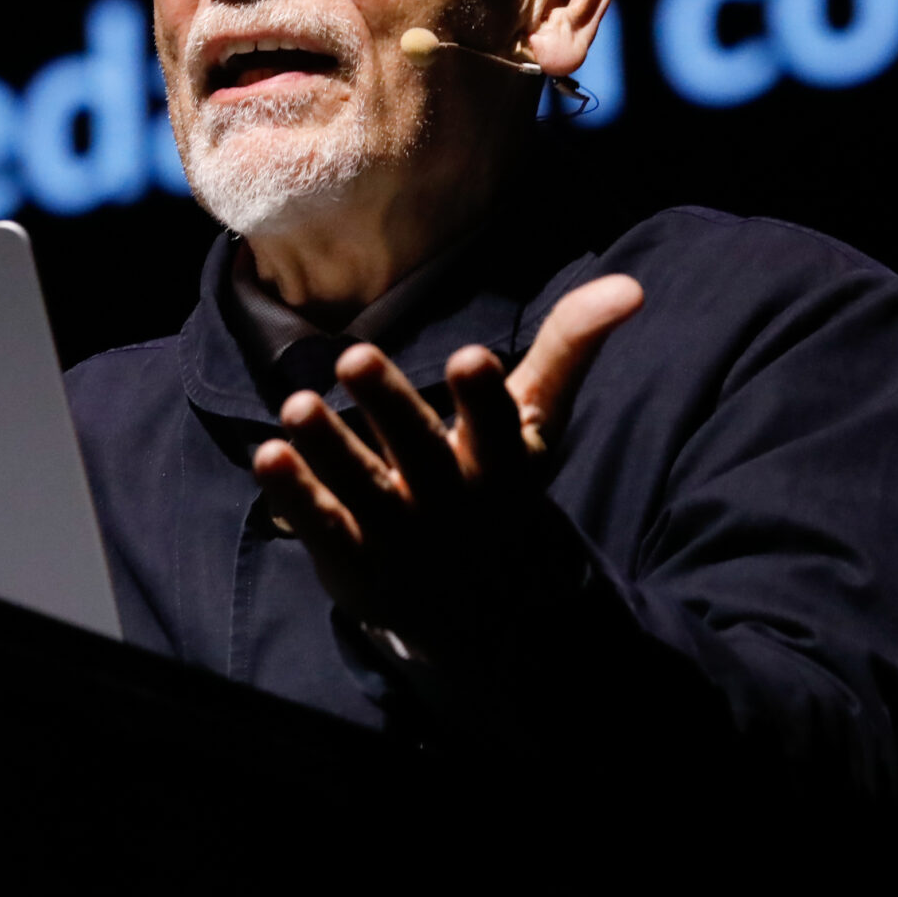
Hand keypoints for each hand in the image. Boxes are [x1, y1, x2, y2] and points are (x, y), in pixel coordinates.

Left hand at [250, 275, 644, 643]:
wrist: (480, 611)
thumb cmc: (502, 488)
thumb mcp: (536, 424)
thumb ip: (568, 350)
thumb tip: (629, 285)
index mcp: (500, 463)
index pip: (496, 425)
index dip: (483, 397)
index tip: (473, 357)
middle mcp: (450, 499)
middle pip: (418, 449)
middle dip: (390, 404)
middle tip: (354, 355)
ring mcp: (399, 533)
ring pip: (360, 486)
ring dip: (329, 447)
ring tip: (297, 406)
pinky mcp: (353, 556)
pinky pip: (322, 523)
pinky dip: (295, 493)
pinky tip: (268, 455)